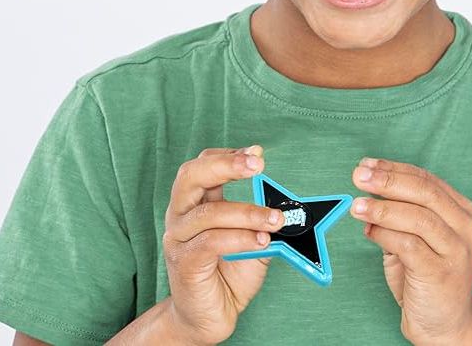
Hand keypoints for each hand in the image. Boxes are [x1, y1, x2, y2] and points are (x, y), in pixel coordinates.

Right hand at [162, 145, 286, 345]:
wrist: (208, 318)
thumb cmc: (229, 275)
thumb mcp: (254, 240)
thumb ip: (265, 221)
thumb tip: (292, 209)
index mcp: (195, 203)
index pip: (203, 165)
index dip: (229, 155)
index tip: (257, 153)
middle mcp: (181, 216)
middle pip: (192, 175)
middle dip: (227, 165)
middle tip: (258, 164)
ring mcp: (179, 239)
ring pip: (209, 212)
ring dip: (248, 212)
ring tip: (276, 220)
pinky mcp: (184, 263)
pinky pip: (211, 242)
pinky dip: (240, 238)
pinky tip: (261, 241)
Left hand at [350, 157, 471, 345]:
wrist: (446, 324)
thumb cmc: (427, 277)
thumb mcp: (414, 239)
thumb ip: (397, 217)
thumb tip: (365, 196)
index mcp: (460, 211)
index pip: (425, 179)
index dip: (393, 168)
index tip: (366, 165)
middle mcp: (464, 227)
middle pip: (424, 192)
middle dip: (387, 181)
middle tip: (359, 177)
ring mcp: (456, 250)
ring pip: (418, 217)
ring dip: (382, 209)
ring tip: (357, 206)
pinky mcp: (442, 273)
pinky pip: (410, 246)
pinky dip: (385, 235)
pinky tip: (369, 232)